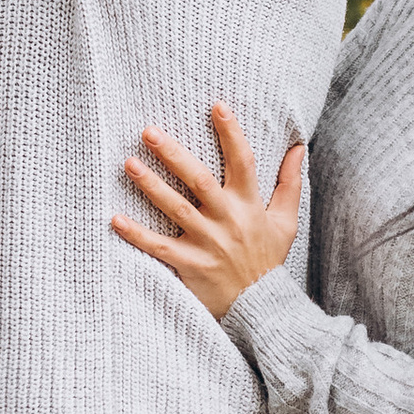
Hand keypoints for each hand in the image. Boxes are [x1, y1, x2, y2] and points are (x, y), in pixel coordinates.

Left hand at [112, 103, 303, 319]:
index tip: (216, 106)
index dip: (231, 133)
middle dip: (174, 154)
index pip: (243, 161)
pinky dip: (137, 234)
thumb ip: (289, 183)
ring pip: (175, 208)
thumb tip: (298, 147)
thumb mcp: (286, 221)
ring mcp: (207, 242)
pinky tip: (116, 218)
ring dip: (151, 185)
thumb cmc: (268, 260)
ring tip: (129, 163)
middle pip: (198, 180)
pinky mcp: (190, 264)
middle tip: (149, 131)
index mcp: (249, 205)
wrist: (261, 307)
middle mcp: (227, 220)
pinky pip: (159, 246)